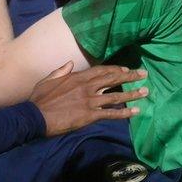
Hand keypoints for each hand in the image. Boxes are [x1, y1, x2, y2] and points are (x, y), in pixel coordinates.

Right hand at [29, 62, 147, 136]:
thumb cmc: (40, 99)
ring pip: (115, 96)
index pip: (101, 70)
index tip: (126, 68)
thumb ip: (61, 71)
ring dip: (132, 93)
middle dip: (129, 76)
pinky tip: (135, 111)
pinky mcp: (89, 116)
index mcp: (77, 77)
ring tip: (145, 91)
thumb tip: (70, 64)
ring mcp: (89, 101)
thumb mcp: (48, 80)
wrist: (36, 117)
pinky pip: (110, 113)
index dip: (115, 69)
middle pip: (112, 79)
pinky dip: (124, 112)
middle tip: (143, 74)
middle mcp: (86, 87)